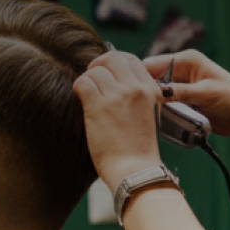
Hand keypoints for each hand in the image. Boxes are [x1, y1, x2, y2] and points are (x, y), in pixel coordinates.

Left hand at [73, 51, 165, 189]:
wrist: (136, 171)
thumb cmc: (139, 150)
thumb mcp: (146, 114)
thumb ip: (135, 96)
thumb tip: (113, 82)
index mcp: (151, 89)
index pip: (131, 59)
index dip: (115, 64)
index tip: (108, 75)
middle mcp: (136, 88)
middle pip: (112, 58)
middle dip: (99, 65)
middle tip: (93, 79)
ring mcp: (118, 95)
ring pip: (95, 70)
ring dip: (88, 80)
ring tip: (88, 96)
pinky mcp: (99, 105)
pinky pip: (83, 82)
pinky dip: (79, 88)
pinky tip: (82, 101)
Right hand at [142, 50, 229, 137]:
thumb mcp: (206, 93)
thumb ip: (181, 92)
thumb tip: (156, 93)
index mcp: (186, 61)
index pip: (153, 64)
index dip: (139, 77)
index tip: (128, 92)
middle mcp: (181, 72)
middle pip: (151, 80)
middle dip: (144, 93)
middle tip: (134, 108)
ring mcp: (182, 88)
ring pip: (157, 95)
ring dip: (152, 105)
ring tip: (143, 116)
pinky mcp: (184, 103)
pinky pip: (165, 106)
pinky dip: (161, 113)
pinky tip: (155, 121)